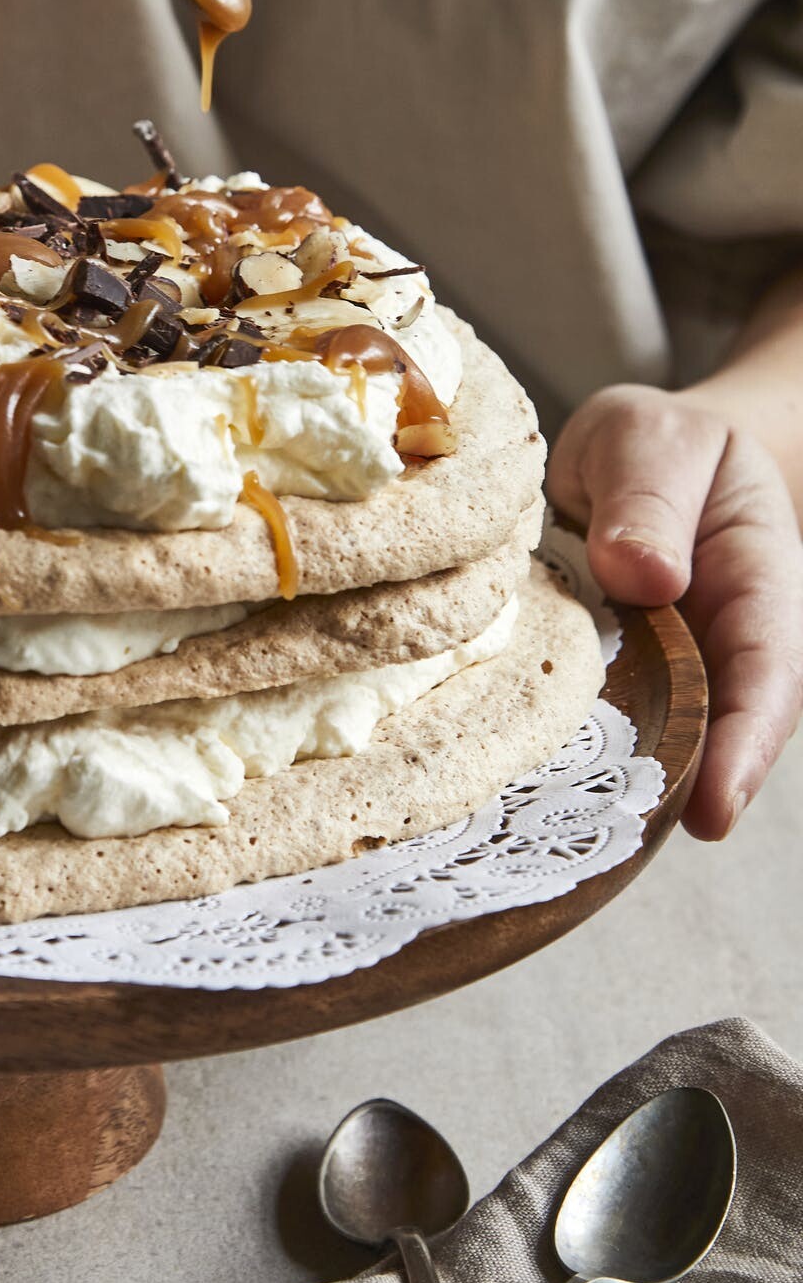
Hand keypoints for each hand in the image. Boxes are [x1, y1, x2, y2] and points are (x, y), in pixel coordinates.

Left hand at [548, 386, 802, 837]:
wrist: (648, 454)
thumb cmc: (663, 445)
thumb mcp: (653, 439)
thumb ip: (648, 496)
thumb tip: (643, 575)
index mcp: (755, 582)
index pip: (766, 673)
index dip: (743, 746)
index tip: (713, 810)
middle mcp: (715, 644)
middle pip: (710, 732)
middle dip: (675, 794)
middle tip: (622, 843)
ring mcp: (663, 670)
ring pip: (647, 741)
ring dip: (613, 788)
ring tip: (559, 838)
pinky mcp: (609, 680)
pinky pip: (591, 724)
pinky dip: (562, 756)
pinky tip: (516, 793)